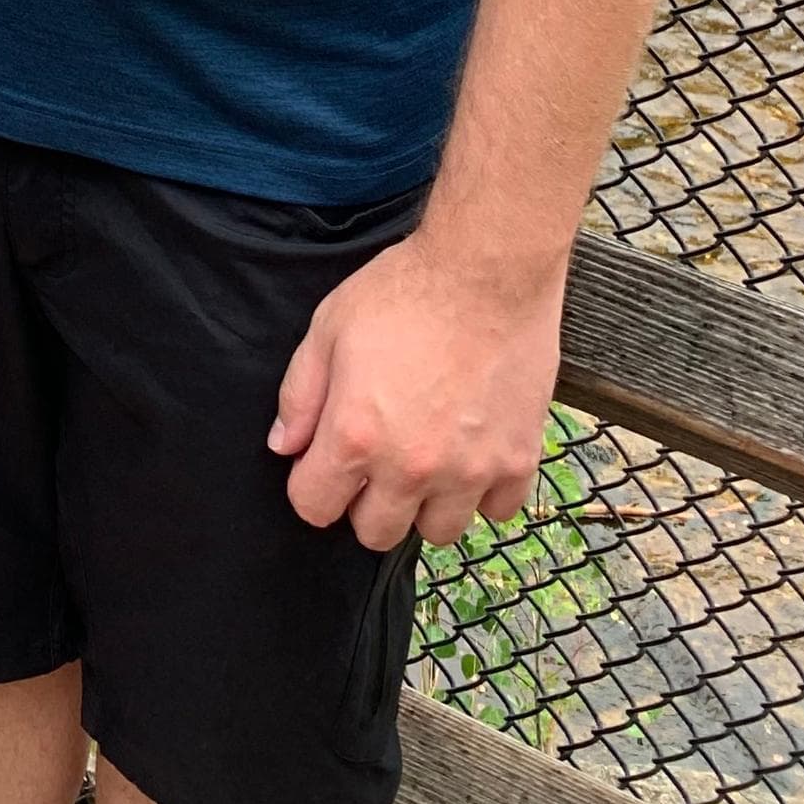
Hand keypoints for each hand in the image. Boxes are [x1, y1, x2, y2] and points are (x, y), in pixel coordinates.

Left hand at [270, 231, 565, 548]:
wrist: (486, 271)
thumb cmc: (402, 291)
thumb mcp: (328, 328)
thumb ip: (300, 395)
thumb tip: (285, 445)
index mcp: (356, 436)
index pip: (314, 508)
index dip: (311, 486)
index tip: (323, 464)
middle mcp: (411, 467)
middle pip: (376, 533)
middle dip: (365, 503)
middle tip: (375, 460)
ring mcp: (469, 470)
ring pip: (438, 532)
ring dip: (425, 504)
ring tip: (426, 457)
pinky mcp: (518, 460)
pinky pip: (496, 510)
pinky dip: (483, 491)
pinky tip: (471, 452)